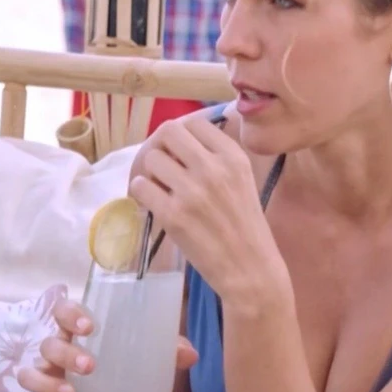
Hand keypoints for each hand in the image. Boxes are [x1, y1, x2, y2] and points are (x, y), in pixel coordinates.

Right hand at [18, 298, 198, 391]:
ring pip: (31, 376)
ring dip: (48, 382)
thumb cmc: (127, 373)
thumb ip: (169, 352)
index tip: (89, 326)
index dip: (69, 314)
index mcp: (78, 333)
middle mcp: (59, 354)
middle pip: (47, 345)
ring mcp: (52, 381)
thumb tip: (189, 353)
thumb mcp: (151, 361)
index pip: (61, 311)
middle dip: (65, 353)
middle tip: (90, 365)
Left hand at [127, 115, 284, 301]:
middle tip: (162, 165)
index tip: (179, 152)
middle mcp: (213, 168)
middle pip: (168, 132)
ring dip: (149, 171)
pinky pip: (140, 186)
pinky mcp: (173, 215)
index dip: (181, 136)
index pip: (193, 123)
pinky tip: (152, 201)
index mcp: (233, 157)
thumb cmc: (244, 225)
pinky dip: (141, 191)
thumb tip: (179, 138)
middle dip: (160, 146)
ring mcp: (192, 192)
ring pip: (151, 158)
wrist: (250, 269)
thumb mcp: (242, 180)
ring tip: (159, 187)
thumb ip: (216, 156)